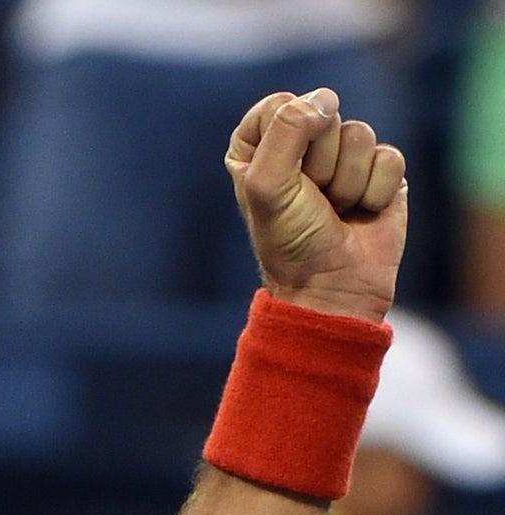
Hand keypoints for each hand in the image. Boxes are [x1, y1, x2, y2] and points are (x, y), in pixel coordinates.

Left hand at [228, 88, 406, 322]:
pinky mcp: (378, 172)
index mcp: (257, 149)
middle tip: (311, 199)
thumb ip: (287, 130)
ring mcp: (341, 159)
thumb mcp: (268, 185)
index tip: (281, 176)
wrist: (333, 286)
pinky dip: (376, 190)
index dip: (285, 137)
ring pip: (359, 134)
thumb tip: (326, 97)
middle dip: (319, 161)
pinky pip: (389, 156)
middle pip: (323, 115)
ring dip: (347, 180)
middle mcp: (299, 148)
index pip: (277, 105)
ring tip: (335, 209)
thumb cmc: (291, 240)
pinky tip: (362, 213)